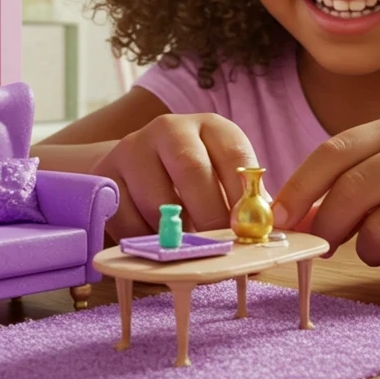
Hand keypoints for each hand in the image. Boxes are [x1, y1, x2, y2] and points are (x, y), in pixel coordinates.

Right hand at [93, 113, 260, 241]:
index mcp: (210, 127)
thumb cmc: (193, 180)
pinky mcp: (104, 176)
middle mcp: (170, 129)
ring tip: (189, 251)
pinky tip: (157, 244)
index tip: (249, 227)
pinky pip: (126, 219)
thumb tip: (275, 233)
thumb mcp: (223, 179)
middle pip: (191, 169)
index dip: (244, 193)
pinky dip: (145, 241)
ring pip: (156, 199)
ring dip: (175, 234)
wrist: (134, 167)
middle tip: (219, 246)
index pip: (234, 151)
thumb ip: (247, 202)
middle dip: (209, 215)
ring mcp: (132, 148)